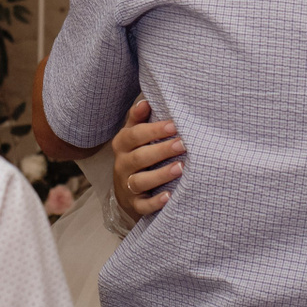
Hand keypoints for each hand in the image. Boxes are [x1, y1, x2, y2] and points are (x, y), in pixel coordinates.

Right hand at [111, 99, 183, 224]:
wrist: (125, 190)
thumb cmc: (136, 153)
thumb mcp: (133, 135)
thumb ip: (138, 118)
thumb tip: (146, 101)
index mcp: (122, 144)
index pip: (135, 135)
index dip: (154, 130)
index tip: (175, 125)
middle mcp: (122, 165)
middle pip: (139, 157)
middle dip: (162, 150)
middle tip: (183, 144)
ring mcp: (127, 186)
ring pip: (140, 181)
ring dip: (160, 174)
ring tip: (181, 168)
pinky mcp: (134, 204)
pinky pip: (143, 205)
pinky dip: (155, 202)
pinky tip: (169, 196)